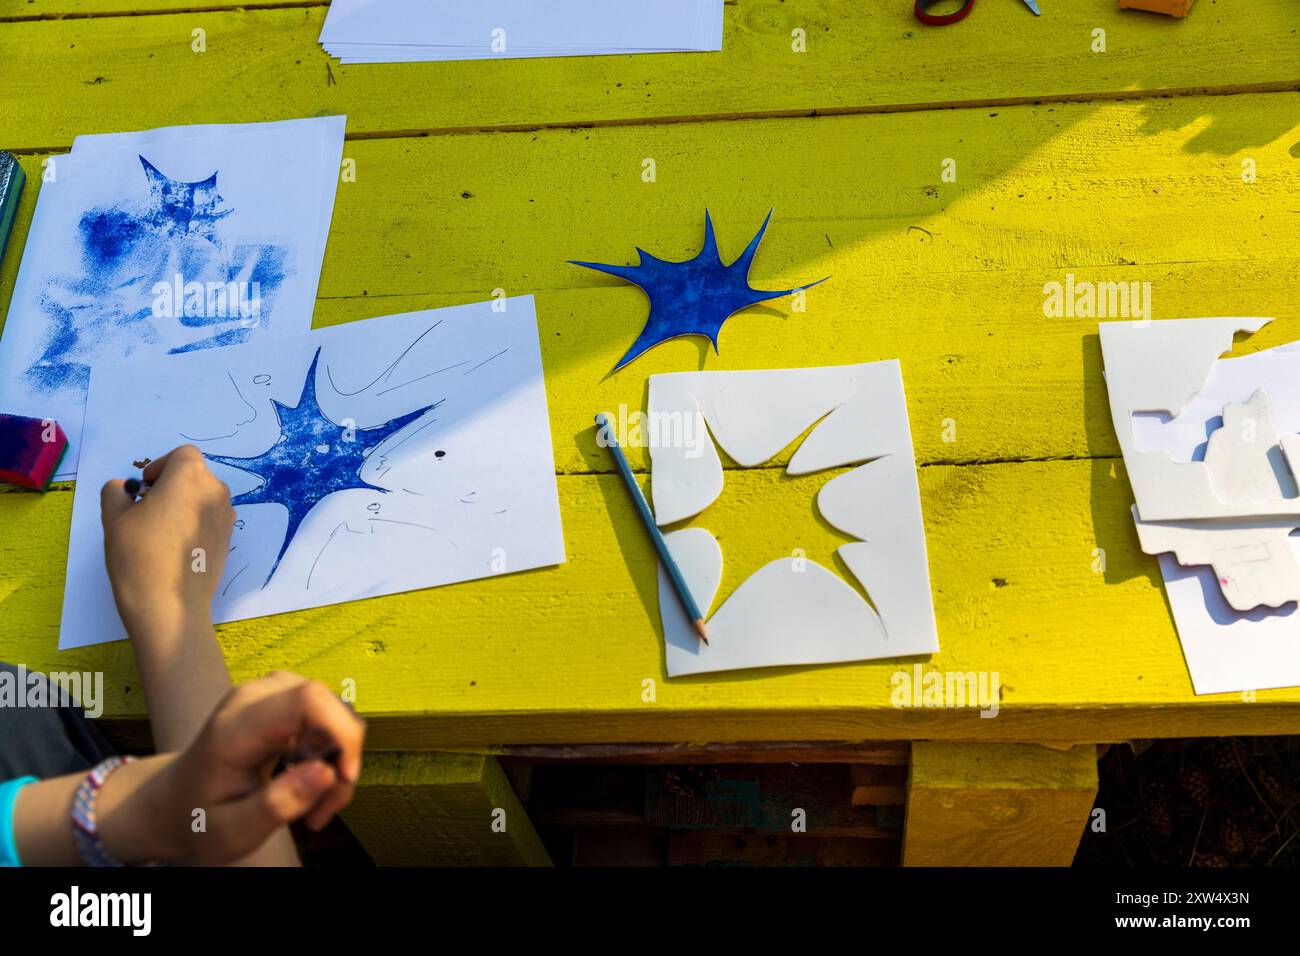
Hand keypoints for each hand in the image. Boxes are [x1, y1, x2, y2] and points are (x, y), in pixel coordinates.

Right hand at [100, 445, 235, 639]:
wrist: (170, 604)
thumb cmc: (139, 555)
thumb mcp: (114, 517)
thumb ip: (116, 491)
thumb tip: (123, 488)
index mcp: (191, 477)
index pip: (182, 454)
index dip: (160, 466)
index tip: (144, 489)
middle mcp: (216, 491)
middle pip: (194, 475)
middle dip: (170, 485)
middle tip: (146, 510)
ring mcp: (227, 516)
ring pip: (203, 497)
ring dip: (182, 504)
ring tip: (158, 532)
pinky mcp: (229, 539)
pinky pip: (210, 518)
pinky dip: (194, 522)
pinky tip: (175, 548)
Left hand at [146, 672, 364, 864]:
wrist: (174, 802)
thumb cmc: (199, 818)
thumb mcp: (232, 831)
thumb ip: (276, 805)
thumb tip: (328, 773)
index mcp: (236, 727)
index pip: (309, 699)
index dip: (342, 732)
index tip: (344, 778)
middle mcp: (255, 697)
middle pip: (330, 707)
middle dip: (342, 759)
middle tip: (320, 811)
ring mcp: (270, 693)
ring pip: (335, 714)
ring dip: (337, 761)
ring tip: (312, 805)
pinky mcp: (283, 699)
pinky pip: (328, 718)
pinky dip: (330, 754)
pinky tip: (309, 783)